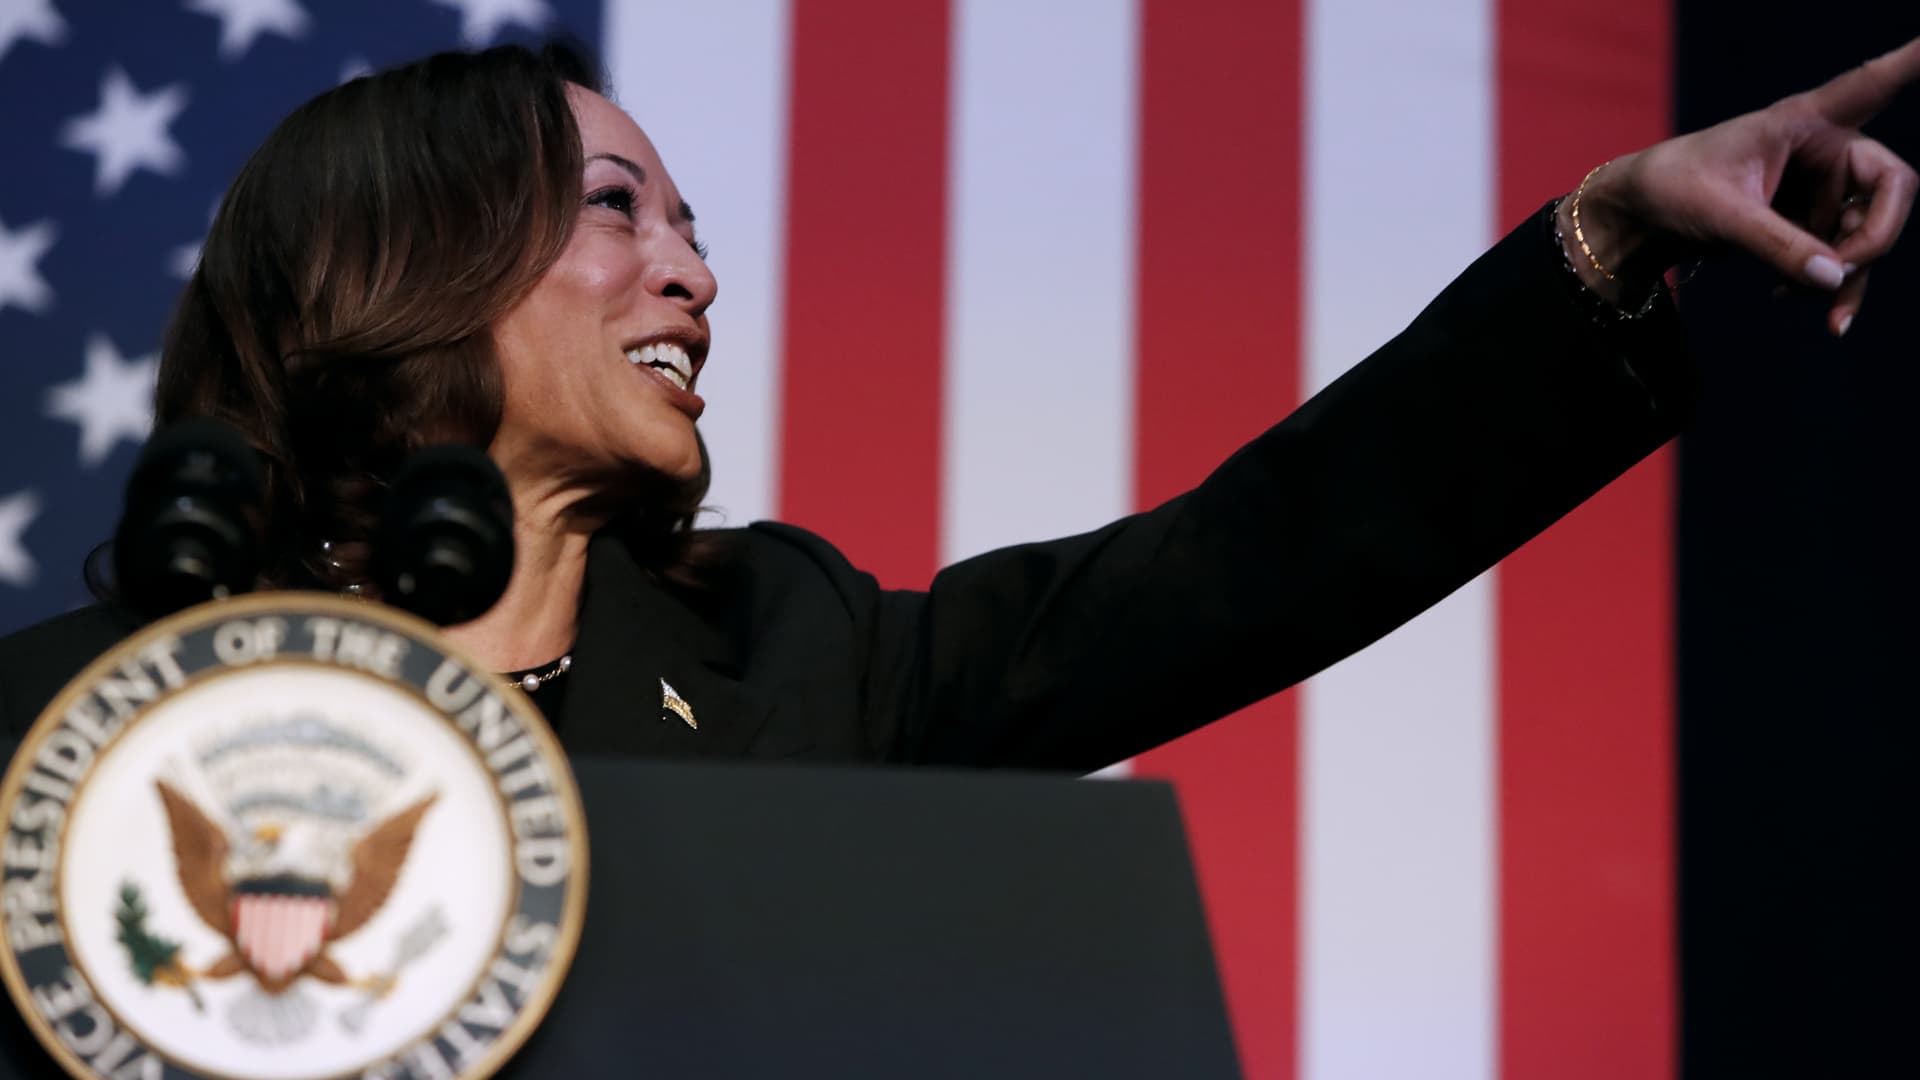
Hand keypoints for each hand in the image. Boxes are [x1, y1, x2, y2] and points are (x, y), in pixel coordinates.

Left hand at [1575, 36, 1919, 336]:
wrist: (1644, 214)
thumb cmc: (1675, 188)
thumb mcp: (1723, 215)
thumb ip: (1778, 245)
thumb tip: (1835, 277)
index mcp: (1804, 121)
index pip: (1868, 86)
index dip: (1907, 63)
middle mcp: (1825, 148)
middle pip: (1889, 189)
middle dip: (1871, 239)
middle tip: (1838, 276)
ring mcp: (1823, 187)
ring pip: (1866, 232)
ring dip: (1845, 273)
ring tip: (1810, 307)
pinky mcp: (1811, 220)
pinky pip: (1841, 254)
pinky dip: (1828, 282)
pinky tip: (1800, 302)